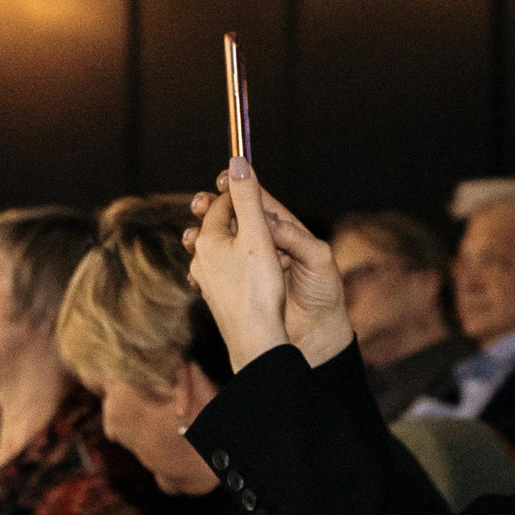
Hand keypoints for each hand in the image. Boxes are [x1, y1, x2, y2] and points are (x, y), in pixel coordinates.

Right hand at [185, 165, 353, 369]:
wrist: (318, 334)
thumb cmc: (324, 293)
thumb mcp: (318, 260)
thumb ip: (296, 237)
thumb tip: (267, 217)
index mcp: (285, 230)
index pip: (258, 202)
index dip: (239, 188)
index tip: (221, 181)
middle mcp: (265, 243)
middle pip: (233, 218)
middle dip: (212, 209)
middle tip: (198, 205)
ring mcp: (250, 264)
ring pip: (220, 243)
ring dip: (201, 237)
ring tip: (189, 237)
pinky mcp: (241, 285)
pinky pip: (217, 271)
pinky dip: (203, 268)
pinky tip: (193, 269)